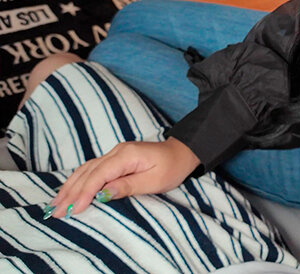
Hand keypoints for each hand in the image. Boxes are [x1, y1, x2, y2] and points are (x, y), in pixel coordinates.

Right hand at [47, 137, 200, 218]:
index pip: (99, 175)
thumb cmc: (172, 167)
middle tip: (55, 212)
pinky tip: (68, 190)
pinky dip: (78, 180)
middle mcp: (116, 151)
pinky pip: (91, 169)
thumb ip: (128, 186)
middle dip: (70, 193)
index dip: (84, 193)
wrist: (181, 152)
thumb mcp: (154, 180)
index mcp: (126, 155)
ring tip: (55, 204)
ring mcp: (114, 153)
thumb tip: (103, 193)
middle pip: (87, 172)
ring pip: (86, 170)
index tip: (73, 209)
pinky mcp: (115, 158)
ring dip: (70, 187)